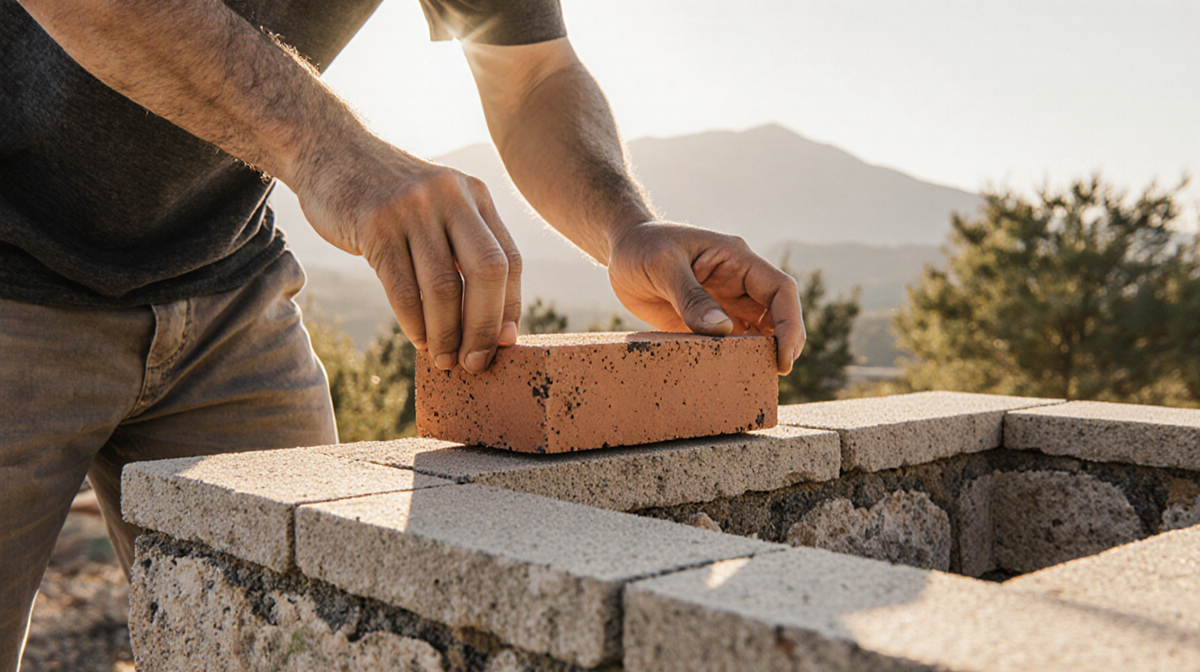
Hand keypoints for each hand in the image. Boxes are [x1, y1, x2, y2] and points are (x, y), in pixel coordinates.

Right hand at [292, 134, 520, 372]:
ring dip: (446, 333)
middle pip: (486, 271)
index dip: (509, 306)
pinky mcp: (374, 223)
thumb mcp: (438, 206)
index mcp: (475, 195)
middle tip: (475, 362)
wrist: (330, 150)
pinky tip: (419, 340)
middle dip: (483, 326)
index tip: (503, 343)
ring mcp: (411, 207)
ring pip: (443, 287)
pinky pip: (402, 287)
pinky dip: (414, 323)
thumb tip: (494, 325)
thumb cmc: (391, 198)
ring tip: (444, 359)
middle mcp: (450, 196)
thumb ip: (465, 249)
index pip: (509, 259)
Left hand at [607, 222, 804, 373]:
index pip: (780, 290)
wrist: (621, 251)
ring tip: (751, 381)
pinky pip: (728, 345)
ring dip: (758, 356)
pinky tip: (723, 378)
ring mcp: (724, 305)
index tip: (784, 355)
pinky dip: (731, 362)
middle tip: (772, 375)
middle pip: (777, 316)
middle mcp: (738, 283)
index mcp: (737, 260)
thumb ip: (690, 295)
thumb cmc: (642, 247)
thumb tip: (723, 330)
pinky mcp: (705, 324)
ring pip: (757, 334)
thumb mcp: (662, 264)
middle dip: (782, 344)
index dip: (789, 323)